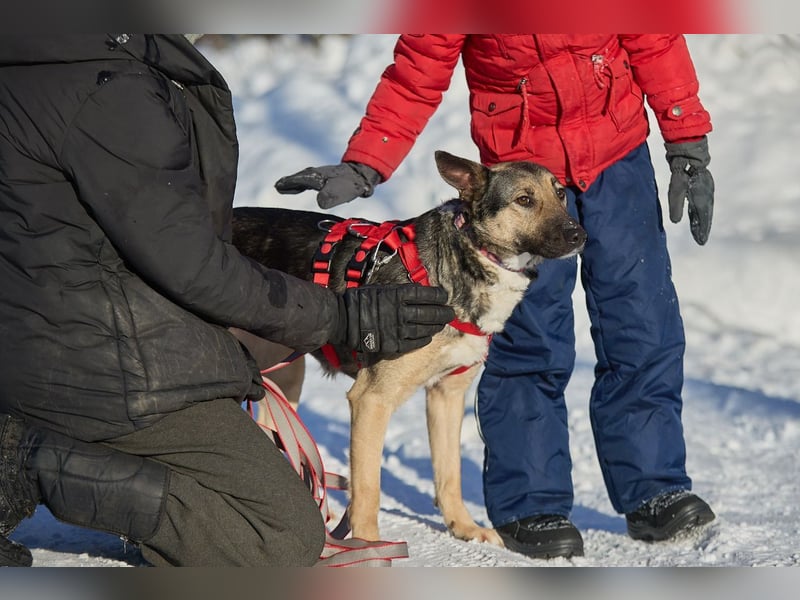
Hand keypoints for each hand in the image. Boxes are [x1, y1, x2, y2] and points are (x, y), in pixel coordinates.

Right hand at [275, 162, 381, 208]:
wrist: (363, 175)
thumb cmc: (351, 184)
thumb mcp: (342, 191)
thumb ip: (331, 196)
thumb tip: (320, 202)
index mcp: (318, 176)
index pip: (301, 179)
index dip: (290, 183)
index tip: (278, 186)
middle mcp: (318, 174)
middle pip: (300, 177)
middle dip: (289, 182)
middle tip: (278, 186)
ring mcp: (323, 175)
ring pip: (305, 178)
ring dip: (295, 183)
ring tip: (283, 187)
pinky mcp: (328, 178)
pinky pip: (311, 180)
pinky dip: (303, 184)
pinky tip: (303, 188)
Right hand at [333, 284, 454, 353]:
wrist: (341, 320)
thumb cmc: (359, 301)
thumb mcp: (380, 288)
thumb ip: (398, 291)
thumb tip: (417, 291)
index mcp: (397, 294)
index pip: (426, 294)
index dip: (438, 296)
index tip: (444, 296)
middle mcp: (400, 311)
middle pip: (430, 312)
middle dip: (443, 312)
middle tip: (451, 312)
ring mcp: (397, 329)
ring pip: (425, 328)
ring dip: (437, 326)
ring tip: (442, 324)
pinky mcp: (393, 344)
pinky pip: (415, 342)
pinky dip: (425, 339)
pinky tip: (429, 336)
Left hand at [665, 137, 714, 244]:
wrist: (689, 150)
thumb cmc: (681, 168)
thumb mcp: (676, 188)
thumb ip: (676, 204)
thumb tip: (675, 222)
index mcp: (702, 196)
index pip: (703, 217)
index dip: (702, 230)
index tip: (701, 242)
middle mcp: (707, 194)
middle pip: (705, 215)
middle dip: (702, 228)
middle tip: (700, 241)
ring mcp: (706, 190)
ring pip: (704, 209)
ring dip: (702, 221)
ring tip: (699, 233)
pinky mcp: (702, 186)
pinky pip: (702, 203)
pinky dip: (700, 212)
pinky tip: (696, 217)